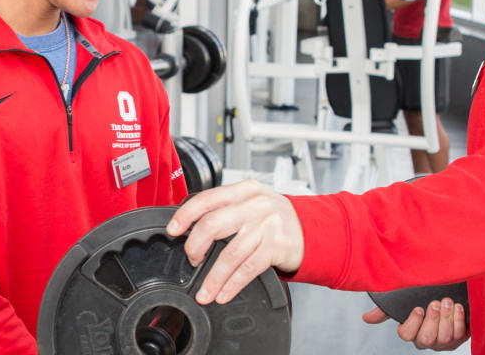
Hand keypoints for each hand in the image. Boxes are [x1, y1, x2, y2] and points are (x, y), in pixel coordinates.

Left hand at [165, 180, 303, 304]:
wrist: (310, 230)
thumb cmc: (274, 218)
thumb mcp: (251, 202)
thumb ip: (226, 208)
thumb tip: (190, 226)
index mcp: (244, 191)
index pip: (207, 198)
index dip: (186, 214)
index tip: (173, 230)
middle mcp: (255, 205)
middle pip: (213, 225)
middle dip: (195, 246)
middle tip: (191, 260)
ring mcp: (267, 225)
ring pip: (230, 253)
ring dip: (214, 277)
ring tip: (205, 292)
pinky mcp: (277, 246)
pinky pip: (248, 268)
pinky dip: (232, 284)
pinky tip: (224, 293)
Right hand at [362, 298, 467, 350]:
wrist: (449, 297)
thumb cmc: (424, 300)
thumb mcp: (404, 302)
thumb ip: (386, 310)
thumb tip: (366, 318)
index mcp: (411, 332)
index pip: (406, 335)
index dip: (413, 323)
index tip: (418, 308)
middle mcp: (426, 341)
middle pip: (426, 339)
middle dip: (432, 320)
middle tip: (435, 303)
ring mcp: (443, 342)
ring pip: (444, 338)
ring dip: (447, 318)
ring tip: (448, 302)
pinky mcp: (459, 339)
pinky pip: (460, 335)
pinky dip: (459, 321)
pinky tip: (457, 307)